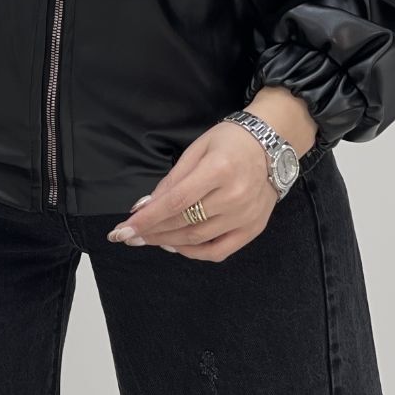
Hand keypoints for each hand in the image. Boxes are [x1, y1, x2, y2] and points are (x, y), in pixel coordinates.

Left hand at [105, 120, 281, 262]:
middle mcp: (235, 196)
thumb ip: (171, 180)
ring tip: (149, 238)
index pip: (175, 202)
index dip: (147, 219)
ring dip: (167, 242)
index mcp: (219, 170)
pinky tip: (176, 246)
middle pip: (184, 223)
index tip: (123, 230)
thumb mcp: (196, 150)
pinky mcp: (253, 228)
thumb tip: (145, 207)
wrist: (271, 144)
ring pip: (198, 240)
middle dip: (151, 231)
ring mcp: (246, 216)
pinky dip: (194, 253)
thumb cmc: (230, 142)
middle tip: (129, 236)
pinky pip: (219, 251)